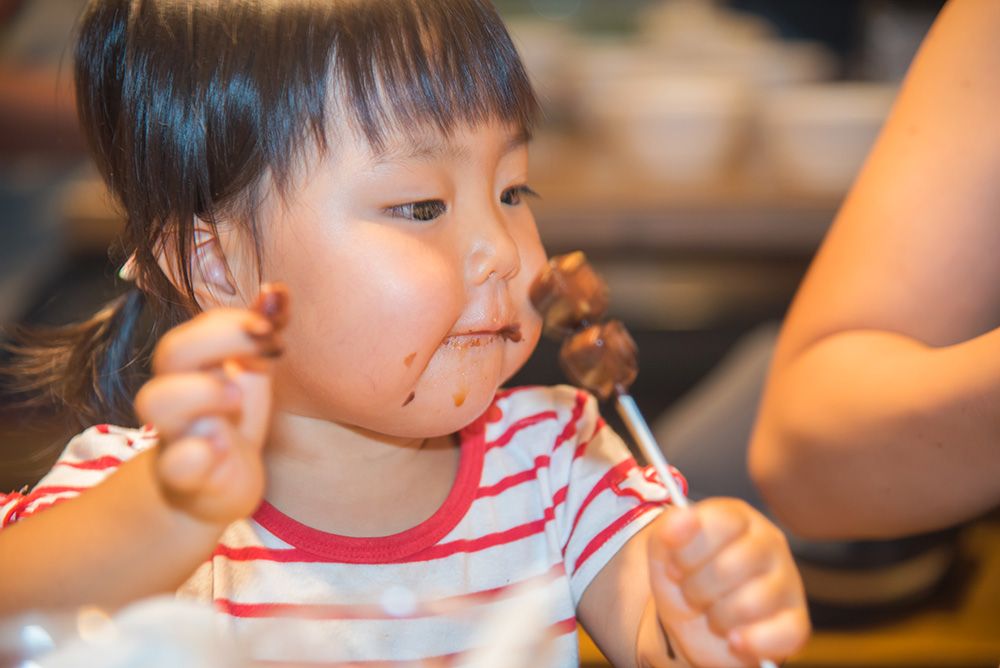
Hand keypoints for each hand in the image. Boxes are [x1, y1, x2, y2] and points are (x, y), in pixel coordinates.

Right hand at [134, 284, 289, 524]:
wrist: (213, 487)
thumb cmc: (230, 421)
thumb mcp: (250, 374)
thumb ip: (262, 332)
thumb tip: (276, 290)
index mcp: (194, 365)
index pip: (199, 325)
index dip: (233, 320)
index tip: (274, 326)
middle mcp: (177, 394)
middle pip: (171, 351)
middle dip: (220, 339)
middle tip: (268, 349)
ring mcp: (176, 434)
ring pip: (156, 401)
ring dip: (200, 391)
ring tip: (235, 398)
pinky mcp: (185, 477)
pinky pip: (176, 464)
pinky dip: (196, 455)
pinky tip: (221, 449)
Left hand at [648, 498, 809, 666]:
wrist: (691, 626)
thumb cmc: (683, 580)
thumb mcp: (663, 554)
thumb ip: (668, 530)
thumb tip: (684, 518)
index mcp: (738, 518)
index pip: (720, 523)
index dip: (689, 553)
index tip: (675, 569)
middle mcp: (770, 542)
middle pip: (731, 566)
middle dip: (698, 590)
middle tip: (693, 595)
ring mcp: (788, 581)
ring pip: (751, 604)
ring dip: (718, 619)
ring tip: (713, 615)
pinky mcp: (797, 621)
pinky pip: (783, 635)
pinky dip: (750, 643)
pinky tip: (734, 639)